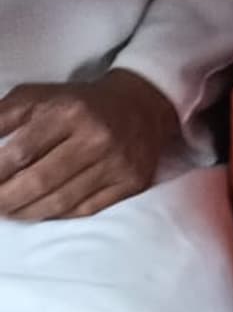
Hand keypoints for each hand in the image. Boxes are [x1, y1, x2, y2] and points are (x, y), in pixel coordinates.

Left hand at [0, 71, 179, 219]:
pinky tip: (41, 212)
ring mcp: (116, 163)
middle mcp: (95, 138)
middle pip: (40, 181)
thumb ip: (3, 117)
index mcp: (68, 111)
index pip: (22, 151)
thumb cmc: (78, 104)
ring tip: (9, 212)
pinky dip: (58, 215)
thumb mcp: (37, 96)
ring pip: (62, 201)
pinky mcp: (131, 183)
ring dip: (28, 212)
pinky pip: (86, 210)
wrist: (139, 106)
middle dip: (7, 199)